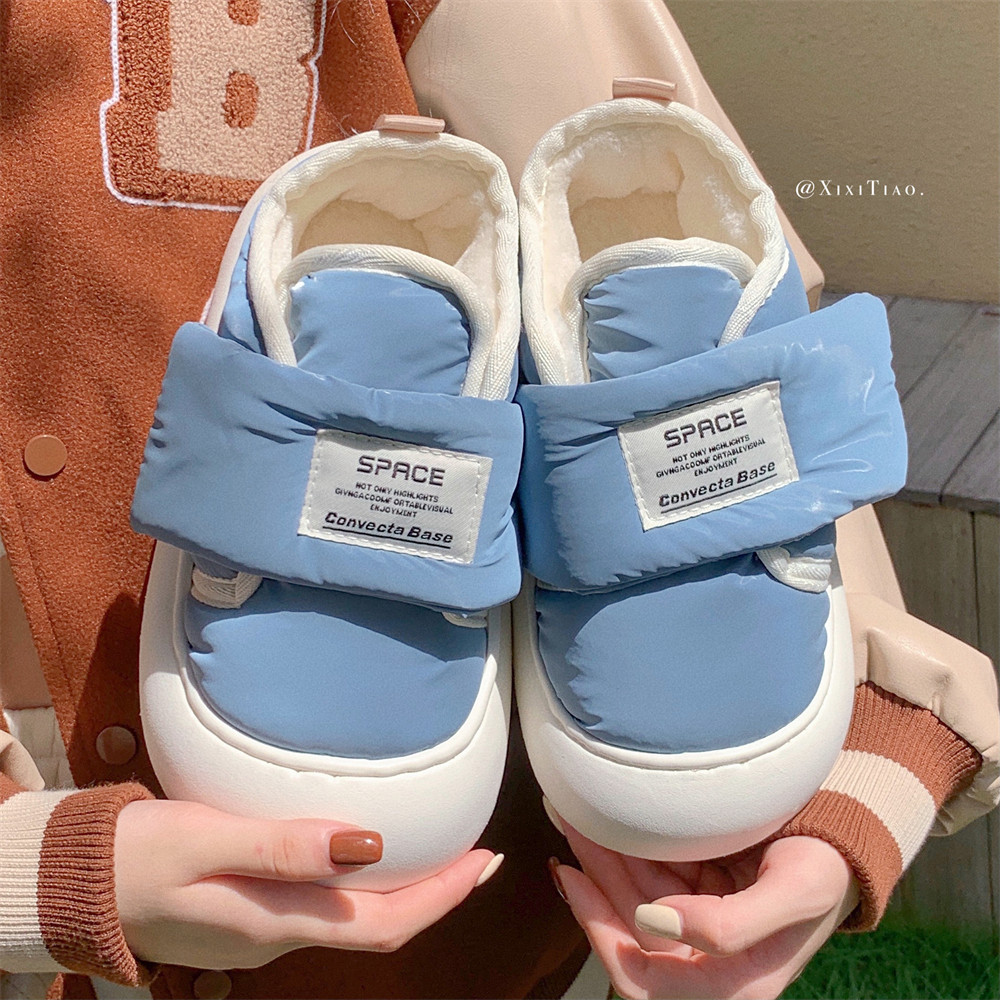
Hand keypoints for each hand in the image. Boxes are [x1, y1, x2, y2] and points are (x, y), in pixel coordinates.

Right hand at [115, 799, 498, 968]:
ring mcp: (266, 925)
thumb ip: (284, 845)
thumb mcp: (207, 841)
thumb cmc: (138, 857)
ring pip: (356, 915)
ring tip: (442, 845)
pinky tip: (371, 849)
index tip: (487, 860)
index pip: (385, 924)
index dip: (444, 897)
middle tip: (482, 852)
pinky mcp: (251, 909)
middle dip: (440, 891)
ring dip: (408, 886)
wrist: (79, 883)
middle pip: (381, 923)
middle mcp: (282, 931)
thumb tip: (370, 843)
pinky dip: (367, 879)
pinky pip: (328, 902)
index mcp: (279, 920)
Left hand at [550, 818, 858, 999]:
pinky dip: (622, 846)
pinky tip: (602, 818)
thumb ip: (729, 925)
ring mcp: (695, 925)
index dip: (599, 929)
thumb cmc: (825, 870)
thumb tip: (650, 925)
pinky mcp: (694, 892)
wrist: (845, 841)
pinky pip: (645, 873)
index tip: (574, 875)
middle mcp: (704, 961)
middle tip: (566, 825)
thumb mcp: (793, 895)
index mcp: (729, 984)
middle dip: (592, 881)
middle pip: (625, 931)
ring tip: (572, 811)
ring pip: (629, 896)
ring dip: (600, 855)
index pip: (641, 976)